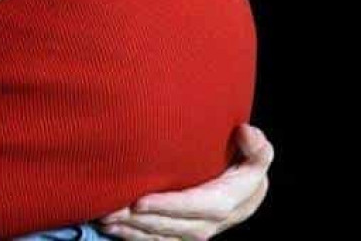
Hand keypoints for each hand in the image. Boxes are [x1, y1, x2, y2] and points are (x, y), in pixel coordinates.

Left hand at [96, 124, 273, 239]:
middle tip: (109, 210)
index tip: (140, 201)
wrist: (244, 196)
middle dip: (138, 220)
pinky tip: (110, 228)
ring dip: (130, 231)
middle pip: (169, 226)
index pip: (194, 207)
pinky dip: (132, 238)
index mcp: (225, 203)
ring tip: (104, 219)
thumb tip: (245, 131)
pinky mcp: (181, 238)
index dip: (167, 206)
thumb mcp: (256, 157)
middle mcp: (208, 224)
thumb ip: (255, 147)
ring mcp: (193, 234)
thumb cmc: (245, 169)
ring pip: (159, 237)